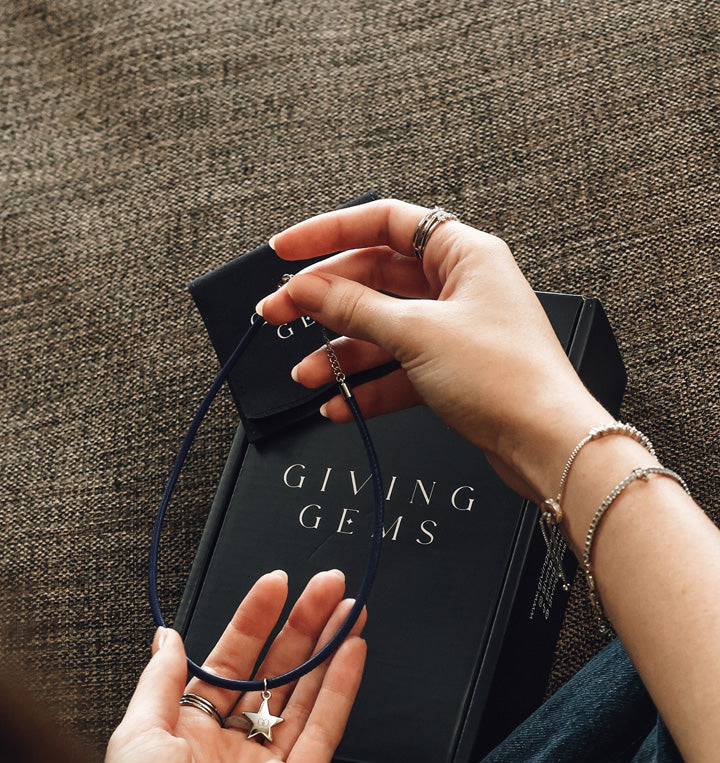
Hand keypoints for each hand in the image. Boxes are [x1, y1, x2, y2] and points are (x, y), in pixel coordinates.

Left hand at [102, 570, 365, 762]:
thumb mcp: (134, 734)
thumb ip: (160, 680)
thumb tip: (167, 636)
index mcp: (187, 727)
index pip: (230, 658)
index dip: (254, 619)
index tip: (276, 585)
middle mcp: (229, 742)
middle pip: (275, 670)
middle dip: (302, 625)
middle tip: (326, 585)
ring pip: (305, 693)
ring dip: (329, 649)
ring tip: (349, 609)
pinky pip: (324, 731)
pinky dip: (342, 691)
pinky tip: (354, 655)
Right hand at [258, 198, 611, 502]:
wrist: (547, 444)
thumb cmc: (508, 378)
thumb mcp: (417, 334)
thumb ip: (355, 308)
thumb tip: (309, 287)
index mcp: (463, 253)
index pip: (383, 223)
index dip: (329, 233)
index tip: (287, 251)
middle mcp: (460, 286)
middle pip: (375, 279)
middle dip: (324, 302)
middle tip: (279, 313)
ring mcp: (455, 331)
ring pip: (382, 330)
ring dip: (340, 352)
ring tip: (307, 372)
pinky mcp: (453, 372)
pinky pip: (397, 370)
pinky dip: (367, 386)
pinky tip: (340, 402)